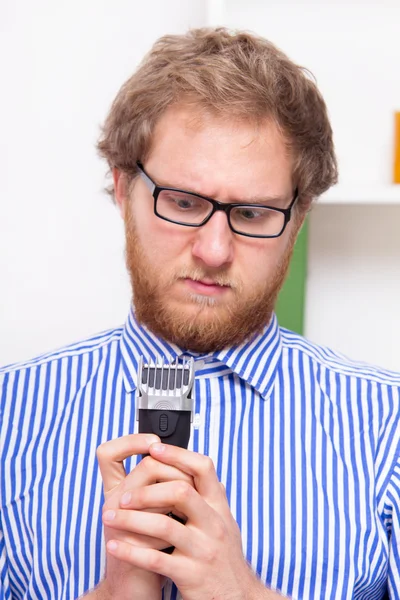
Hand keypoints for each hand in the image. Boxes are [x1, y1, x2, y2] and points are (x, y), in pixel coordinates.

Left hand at [103, 443, 276, 599]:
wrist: (238, 599)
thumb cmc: (225, 558)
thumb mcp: (224, 522)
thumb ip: (208, 496)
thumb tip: (190, 466)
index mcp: (219, 507)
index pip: (203, 468)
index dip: (177, 455)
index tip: (153, 449)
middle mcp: (214, 524)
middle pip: (182, 491)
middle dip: (147, 490)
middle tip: (123, 494)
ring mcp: (203, 550)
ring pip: (165, 525)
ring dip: (132, 519)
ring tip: (111, 516)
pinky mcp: (191, 575)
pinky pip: (156, 560)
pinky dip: (131, 551)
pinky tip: (114, 545)